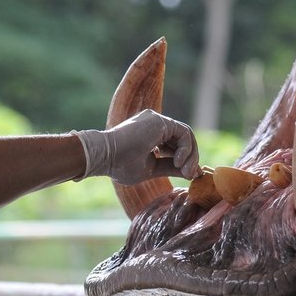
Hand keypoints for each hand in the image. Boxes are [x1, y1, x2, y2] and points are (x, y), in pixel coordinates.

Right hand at [72, 109, 200, 184]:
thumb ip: (170, 167)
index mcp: (151, 134)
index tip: (188, 175)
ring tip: (185, 172)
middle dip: (191, 158)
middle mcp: (155, 123)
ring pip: (186, 135)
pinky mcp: (159, 121)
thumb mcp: (151, 169)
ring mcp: (157, 120)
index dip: (186, 159)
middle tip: (191, 175)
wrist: (104, 156)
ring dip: (190, 155)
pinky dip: (186, 148)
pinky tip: (178, 162)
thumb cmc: (120, 165)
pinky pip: (183, 133)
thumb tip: (190, 173)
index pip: (176, 144)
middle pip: (183, 138)